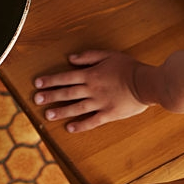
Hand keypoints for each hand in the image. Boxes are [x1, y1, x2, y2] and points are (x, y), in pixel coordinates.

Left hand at [33, 50, 149, 131]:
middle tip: (36, 100)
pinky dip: (81, 125)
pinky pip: (92, 121)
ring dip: (61, 111)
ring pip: (76, 108)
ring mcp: (100, 103)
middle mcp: (92, 89)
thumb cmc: (128, 67)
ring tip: (47, 115)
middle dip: (50, 96)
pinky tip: (70, 128)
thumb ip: (88, 57)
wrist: (146, 83)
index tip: (38, 83)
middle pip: (67, 93)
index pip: (66, 77)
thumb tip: (71, 59)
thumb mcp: (108, 55)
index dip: (51, 80)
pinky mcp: (109, 114)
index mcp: (91, 74)